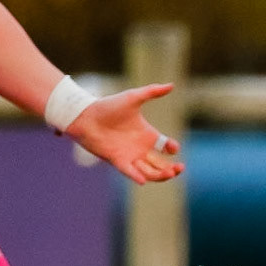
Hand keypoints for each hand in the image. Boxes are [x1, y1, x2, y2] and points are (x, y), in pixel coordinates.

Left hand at [66, 82, 183, 183]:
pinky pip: (130, 172)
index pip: (165, 147)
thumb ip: (152, 92)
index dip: (172, 148)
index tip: (173, 147)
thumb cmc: (109, 106)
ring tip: (169, 173)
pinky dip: (137, 176)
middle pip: (161, 164)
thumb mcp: (133, 97)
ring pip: (150, 172)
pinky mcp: (118, 160)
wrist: (86, 115)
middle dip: (172, 169)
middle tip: (179, 168)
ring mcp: (130, 156)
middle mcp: (140, 148)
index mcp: (147, 134)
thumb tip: (172, 85)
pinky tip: (144, 180)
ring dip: (160, 175)